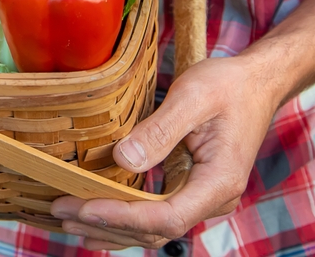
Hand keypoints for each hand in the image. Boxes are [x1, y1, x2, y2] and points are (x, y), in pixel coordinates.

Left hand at [50, 56, 278, 250]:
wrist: (254, 84)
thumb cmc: (228, 86)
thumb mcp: (193, 97)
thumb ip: (160, 130)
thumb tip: (123, 158)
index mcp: (218, 182)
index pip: (165, 217)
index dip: (121, 217)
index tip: (83, 207)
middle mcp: (211, 199)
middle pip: (154, 231)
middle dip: (105, 225)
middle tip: (61, 212)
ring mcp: (200, 197)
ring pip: (152, 228)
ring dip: (110, 227)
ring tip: (67, 220)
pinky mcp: (187, 188)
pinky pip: (153, 213)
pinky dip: (122, 218)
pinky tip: (92, 218)